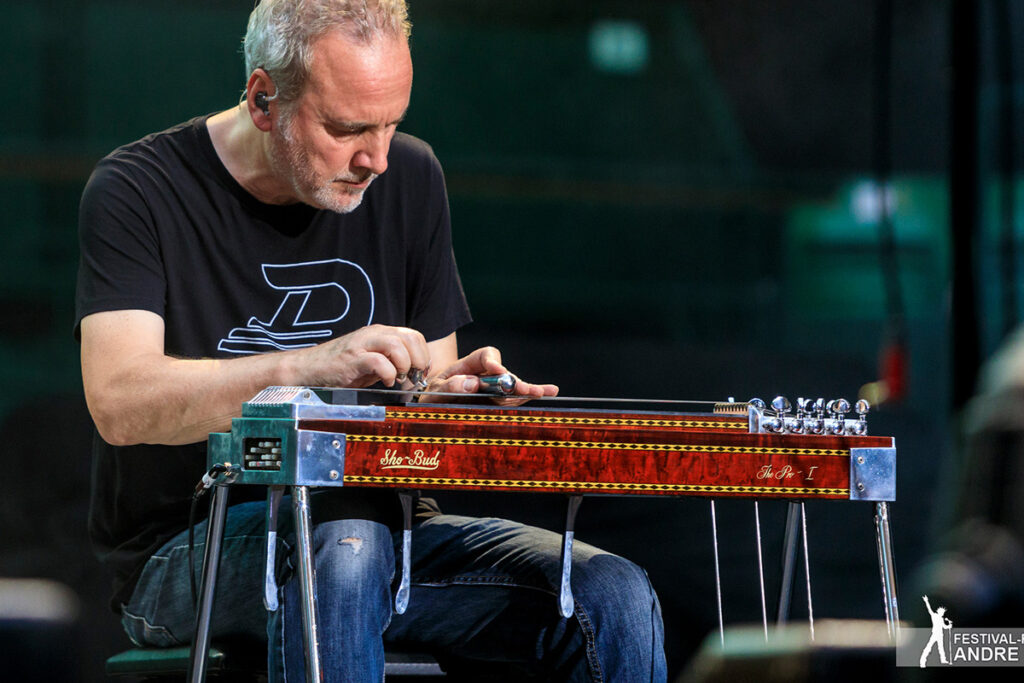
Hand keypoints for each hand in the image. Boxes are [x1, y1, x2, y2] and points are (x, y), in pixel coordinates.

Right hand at [296, 324, 431, 388]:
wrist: (309, 369)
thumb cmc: (341, 368)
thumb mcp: (372, 363)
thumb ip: (392, 362)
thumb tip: (415, 374)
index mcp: (381, 334)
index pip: (414, 336)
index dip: (423, 355)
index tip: (421, 373)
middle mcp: (373, 334)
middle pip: (410, 338)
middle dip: (418, 360)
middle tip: (414, 377)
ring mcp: (362, 344)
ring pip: (396, 344)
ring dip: (404, 365)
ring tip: (400, 379)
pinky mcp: (352, 359)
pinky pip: (378, 361)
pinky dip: (388, 373)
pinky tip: (386, 382)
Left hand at [423, 346, 557, 403]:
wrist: (432, 409)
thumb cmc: (433, 396)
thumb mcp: (434, 390)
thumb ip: (449, 386)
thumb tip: (472, 383)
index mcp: (469, 365)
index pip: (485, 356)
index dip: (494, 363)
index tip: (498, 373)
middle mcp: (485, 375)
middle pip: (504, 373)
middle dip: (514, 382)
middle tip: (523, 389)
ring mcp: (493, 390)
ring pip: (513, 387)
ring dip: (526, 390)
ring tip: (543, 392)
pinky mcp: (498, 403)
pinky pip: (515, 398)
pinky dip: (531, 395)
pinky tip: (551, 391)